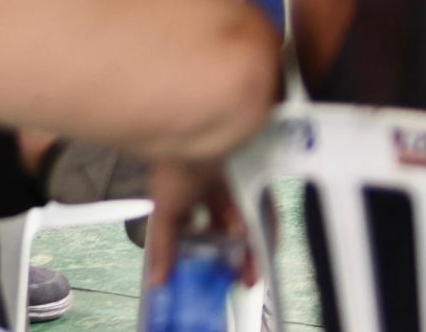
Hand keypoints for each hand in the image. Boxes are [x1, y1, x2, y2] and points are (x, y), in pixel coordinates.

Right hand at [143, 160, 256, 288]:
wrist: (205, 145)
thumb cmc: (177, 171)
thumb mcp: (164, 212)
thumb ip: (162, 246)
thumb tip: (157, 281)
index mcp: (190, 194)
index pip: (196, 228)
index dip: (200, 251)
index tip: (203, 274)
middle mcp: (217, 194)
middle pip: (227, 233)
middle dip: (229, 258)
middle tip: (231, 281)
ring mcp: (241, 194)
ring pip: (249, 231)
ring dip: (249, 257)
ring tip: (246, 278)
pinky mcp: (263, 195)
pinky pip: (268, 224)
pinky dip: (264, 245)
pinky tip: (257, 262)